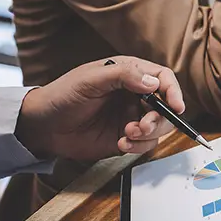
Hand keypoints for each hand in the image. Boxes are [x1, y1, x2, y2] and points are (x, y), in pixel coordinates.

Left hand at [15, 56, 185, 160]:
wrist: (44, 127)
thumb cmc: (63, 96)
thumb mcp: (91, 79)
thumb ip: (123, 75)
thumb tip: (153, 82)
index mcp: (130, 74)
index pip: (163, 78)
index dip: (173, 91)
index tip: (176, 106)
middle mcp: (135, 95)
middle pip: (166, 106)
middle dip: (159, 119)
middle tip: (143, 127)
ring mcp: (132, 116)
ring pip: (160, 127)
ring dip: (149, 134)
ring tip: (128, 136)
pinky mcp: (128, 137)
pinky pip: (147, 144)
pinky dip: (138, 146)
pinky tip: (121, 143)